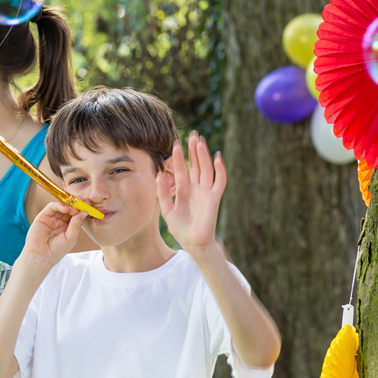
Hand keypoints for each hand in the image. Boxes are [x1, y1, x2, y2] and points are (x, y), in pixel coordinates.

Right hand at [21, 202, 86, 269]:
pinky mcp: (43, 216)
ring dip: (69, 205)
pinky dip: (59, 205)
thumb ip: (76, 225)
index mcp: (68, 227)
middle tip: (83, 201)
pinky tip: (66, 209)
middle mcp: (59, 221)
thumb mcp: (71, 238)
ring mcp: (51, 218)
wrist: (41, 257)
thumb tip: (84, 212)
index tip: (89, 204)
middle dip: (77, 204)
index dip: (82, 209)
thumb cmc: (56, 250)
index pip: (76, 215)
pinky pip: (51, 207)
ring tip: (74, 208)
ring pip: (61, 206)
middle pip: (69, 208)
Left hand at [157, 131, 225, 254]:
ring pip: (206, 169)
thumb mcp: (167, 210)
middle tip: (192, 135)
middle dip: (193, 151)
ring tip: (200, 141)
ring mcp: (206, 192)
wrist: (193, 242)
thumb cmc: (180, 228)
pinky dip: (220, 170)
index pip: (181, 169)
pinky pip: (219, 181)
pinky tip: (217, 157)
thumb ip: (162, 194)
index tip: (175, 144)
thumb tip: (158, 176)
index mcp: (184, 190)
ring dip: (204, 156)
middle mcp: (196, 188)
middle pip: (195, 165)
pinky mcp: (214, 198)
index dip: (178, 158)